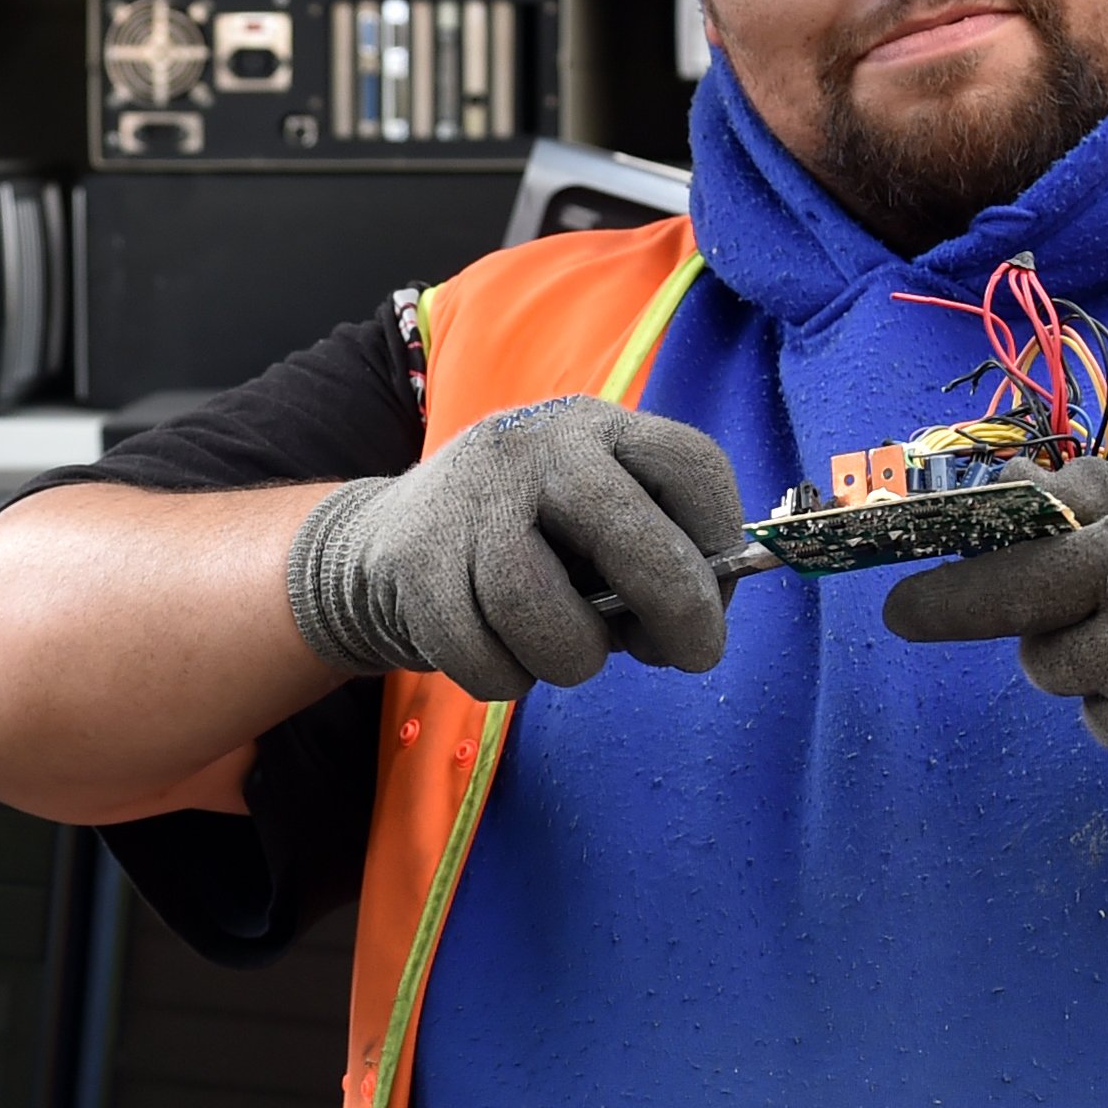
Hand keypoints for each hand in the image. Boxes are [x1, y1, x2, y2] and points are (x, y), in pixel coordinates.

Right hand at [285, 395, 746, 700]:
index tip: (717, 593)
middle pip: (631, 537)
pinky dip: (505, 678)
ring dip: (573, 659)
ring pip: (544, 613)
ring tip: (568, 652)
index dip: (723, 541)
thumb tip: (697, 625)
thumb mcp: (591, 517)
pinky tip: (506, 658)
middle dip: (677, 612)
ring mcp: (469, 499)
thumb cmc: (525, 541)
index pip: (692, 464)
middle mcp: (534, 447)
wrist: (384, 538)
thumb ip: (649, 552)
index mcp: (595, 428)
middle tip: (689, 656)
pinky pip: (482, 656)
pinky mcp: (413, 560)